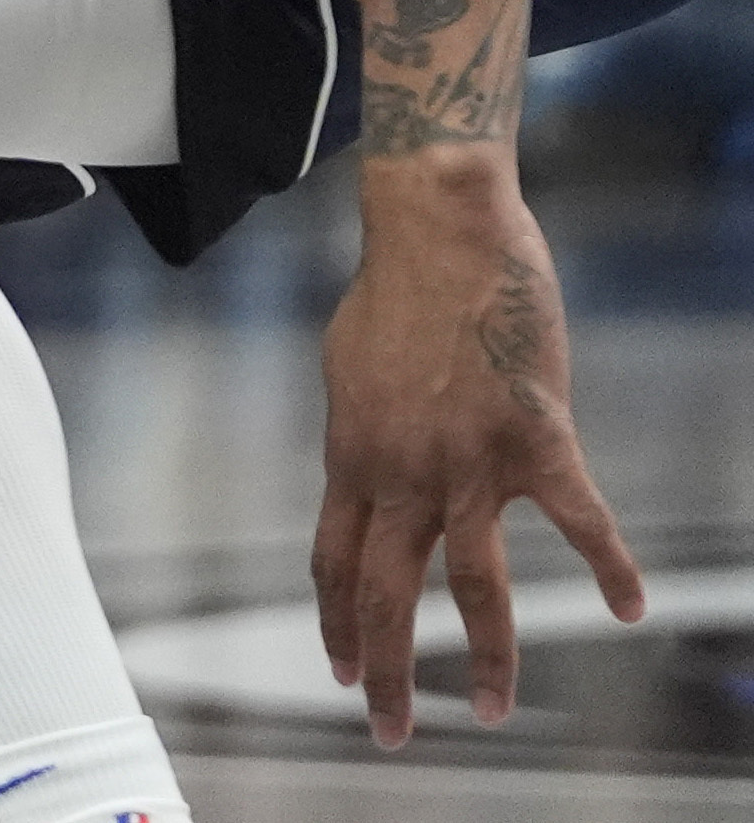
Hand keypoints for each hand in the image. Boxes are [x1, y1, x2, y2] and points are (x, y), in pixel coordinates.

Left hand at [313, 159, 643, 742]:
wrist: (440, 232)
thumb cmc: (394, 290)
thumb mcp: (349, 371)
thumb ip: (362, 434)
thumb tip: (370, 470)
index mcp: (351, 458)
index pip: (334, 563)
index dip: (337, 623)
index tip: (342, 672)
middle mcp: (401, 474)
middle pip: (385, 596)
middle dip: (385, 673)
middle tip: (387, 732)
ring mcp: (469, 463)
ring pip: (474, 587)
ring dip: (488, 658)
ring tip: (493, 711)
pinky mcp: (538, 442)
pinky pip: (581, 523)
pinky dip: (611, 568)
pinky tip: (630, 609)